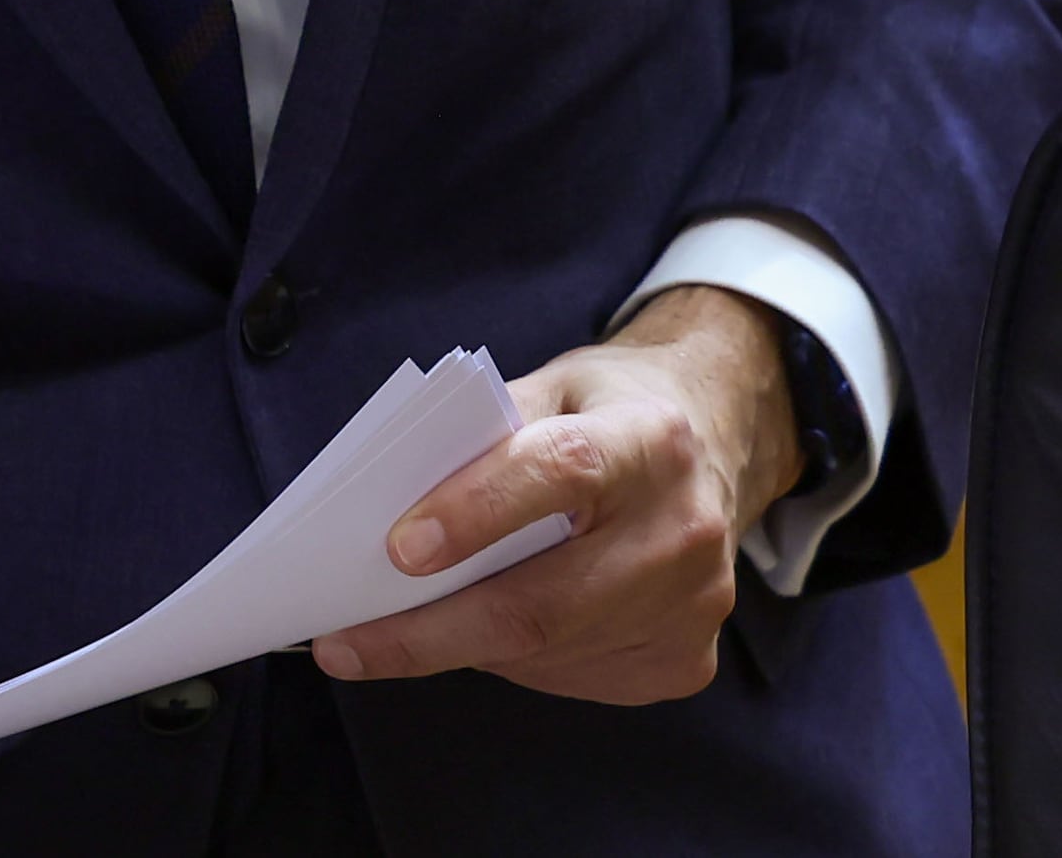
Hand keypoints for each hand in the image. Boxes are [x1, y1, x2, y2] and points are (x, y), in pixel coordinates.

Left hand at [310, 287, 799, 706]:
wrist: (717, 444)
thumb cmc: (610, 412)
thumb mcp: (554, 386)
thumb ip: (484, 435)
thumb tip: (388, 516)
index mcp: (648, 440)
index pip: (560, 473)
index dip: (476, 511)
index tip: (398, 550)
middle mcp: (683, 528)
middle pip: (541, 602)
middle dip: (428, 632)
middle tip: (343, 645)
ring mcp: (692, 607)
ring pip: (546, 653)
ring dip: (461, 647)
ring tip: (399, 631)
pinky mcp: (684, 662)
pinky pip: (572, 676)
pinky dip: (512, 661)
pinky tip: (484, 632)